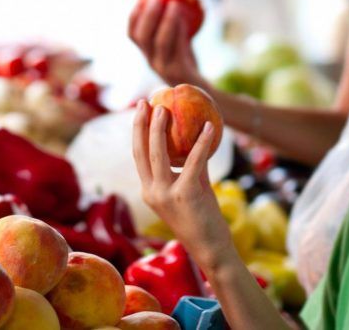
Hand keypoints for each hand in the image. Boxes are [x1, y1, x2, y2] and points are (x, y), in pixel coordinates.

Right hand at [128, 0, 201, 85]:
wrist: (201, 88)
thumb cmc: (187, 61)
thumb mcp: (177, 42)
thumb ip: (174, 26)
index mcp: (147, 53)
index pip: (132, 35)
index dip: (134, 16)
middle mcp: (151, 61)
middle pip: (143, 37)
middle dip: (148, 15)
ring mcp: (164, 68)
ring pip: (161, 43)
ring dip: (167, 20)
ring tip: (175, 3)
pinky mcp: (180, 72)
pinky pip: (178, 49)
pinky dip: (180, 31)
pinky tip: (184, 18)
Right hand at [132, 100, 233, 267]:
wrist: (211, 248)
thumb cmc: (203, 217)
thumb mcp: (193, 187)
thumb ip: (191, 165)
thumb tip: (199, 135)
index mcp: (149, 190)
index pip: (138, 156)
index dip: (137, 131)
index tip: (142, 109)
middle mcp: (152, 192)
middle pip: (140, 151)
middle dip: (140, 123)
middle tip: (146, 101)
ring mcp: (166, 194)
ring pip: (158, 154)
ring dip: (160, 128)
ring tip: (166, 108)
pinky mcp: (186, 194)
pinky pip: (194, 161)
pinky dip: (201, 141)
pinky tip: (208, 126)